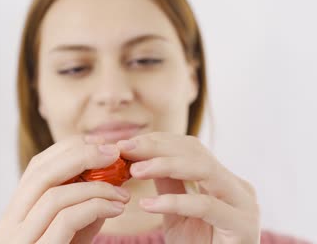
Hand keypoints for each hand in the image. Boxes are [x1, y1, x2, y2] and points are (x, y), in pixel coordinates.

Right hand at [0, 136, 130, 243]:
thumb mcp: (74, 230)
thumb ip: (83, 202)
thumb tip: (107, 170)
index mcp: (15, 212)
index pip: (37, 166)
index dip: (69, 149)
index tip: (102, 145)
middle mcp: (9, 223)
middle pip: (42, 172)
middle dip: (82, 156)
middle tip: (115, 153)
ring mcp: (18, 240)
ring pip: (54, 193)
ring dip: (96, 186)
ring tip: (122, 191)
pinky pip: (66, 217)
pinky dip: (96, 205)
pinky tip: (118, 207)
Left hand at [117, 132, 259, 243]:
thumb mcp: (176, 212)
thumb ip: (167, 184)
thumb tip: (140, 157)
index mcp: (223, 179)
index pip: (189, 147)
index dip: (157, 142)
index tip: (126, 144)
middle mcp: (237, 186)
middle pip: (196, 152)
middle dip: (156, 148)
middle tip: (124, 149)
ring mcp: (243, 204)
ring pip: (204, 169)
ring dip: (164, 165)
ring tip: (135, 171)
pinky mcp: (243, 226)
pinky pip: (205, 206)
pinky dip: (173, 202)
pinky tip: (147, 205)